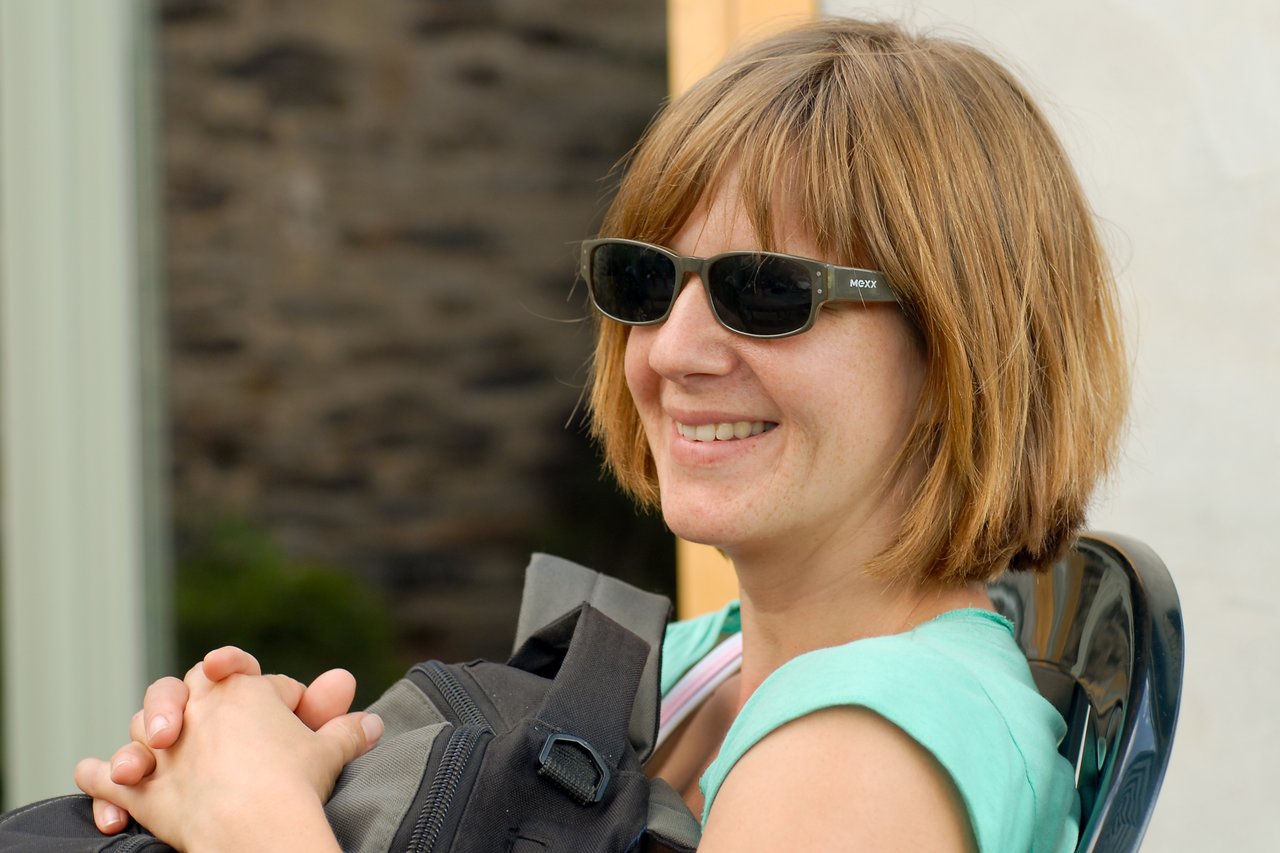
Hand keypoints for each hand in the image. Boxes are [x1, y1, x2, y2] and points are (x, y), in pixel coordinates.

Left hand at [86, 647, 361, 833]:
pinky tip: (95, 772)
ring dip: (141, 740)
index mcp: (240, 688)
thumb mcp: (329, 750)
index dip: (244, 672)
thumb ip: (348, 730)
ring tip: (144, 755)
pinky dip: (101, 777)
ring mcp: (164, 748)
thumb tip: (374, 723)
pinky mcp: (140, 788)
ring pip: (141, 728)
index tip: (239, 673)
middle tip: (195, 722)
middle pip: (179, 688)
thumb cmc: (293, 782)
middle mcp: (196, 708)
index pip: (240, 670)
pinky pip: (110, 779)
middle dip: (182, 700)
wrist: (255, 824)